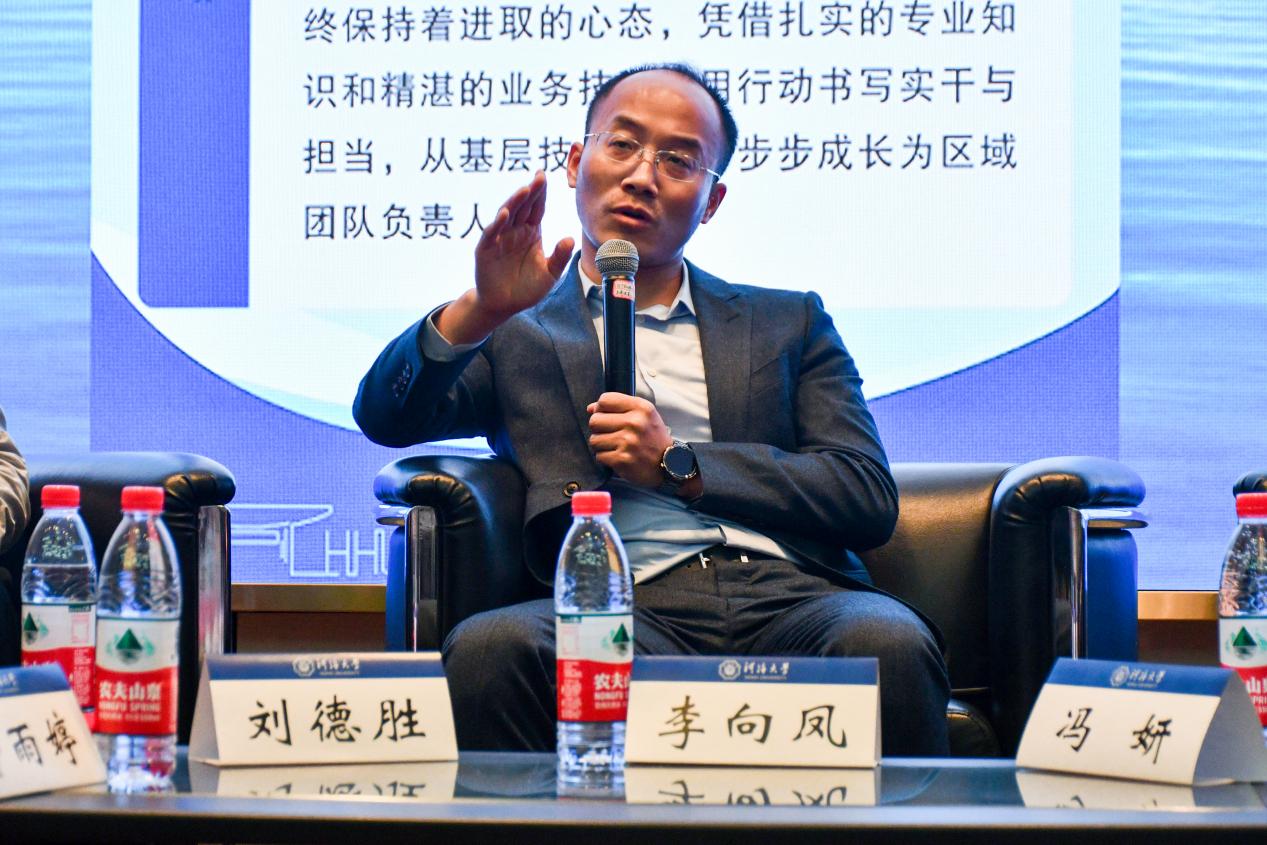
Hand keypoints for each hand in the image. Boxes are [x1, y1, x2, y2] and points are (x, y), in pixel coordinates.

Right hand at [436, 171, 574, 343]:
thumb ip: (560, 258)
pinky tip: (505, 214)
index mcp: (532, 232)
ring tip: (525, 190)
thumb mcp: (550, 275)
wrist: (504, 305)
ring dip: (515, 202)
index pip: (537, 208)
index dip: (541, 193)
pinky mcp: (486, 250)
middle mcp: (515, 231)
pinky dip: (497, 224)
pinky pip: (491, 234)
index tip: (545, 176)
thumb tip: (571, 239)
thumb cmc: (527, 288)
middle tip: (540, 176)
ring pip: (507, 215)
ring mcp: (499, 239)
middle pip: (523, 207)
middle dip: (531, 191)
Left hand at [587, 393, 672, 488]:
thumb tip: (590, 408)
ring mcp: (628, 442)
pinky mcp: (622, 459)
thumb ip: (619, 407)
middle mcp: (635, 423)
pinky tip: (618, 457)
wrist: (669, 465)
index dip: (601, 409)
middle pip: (595, 420)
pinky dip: (606, 458)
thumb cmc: (653, 438)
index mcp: (641, 408)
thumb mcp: (644, 415)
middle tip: (611, 434)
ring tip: (615, 446)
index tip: (608, 417)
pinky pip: (599, 456)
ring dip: (601, 445)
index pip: (605, 400)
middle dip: (599, 429)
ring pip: (594, 440)